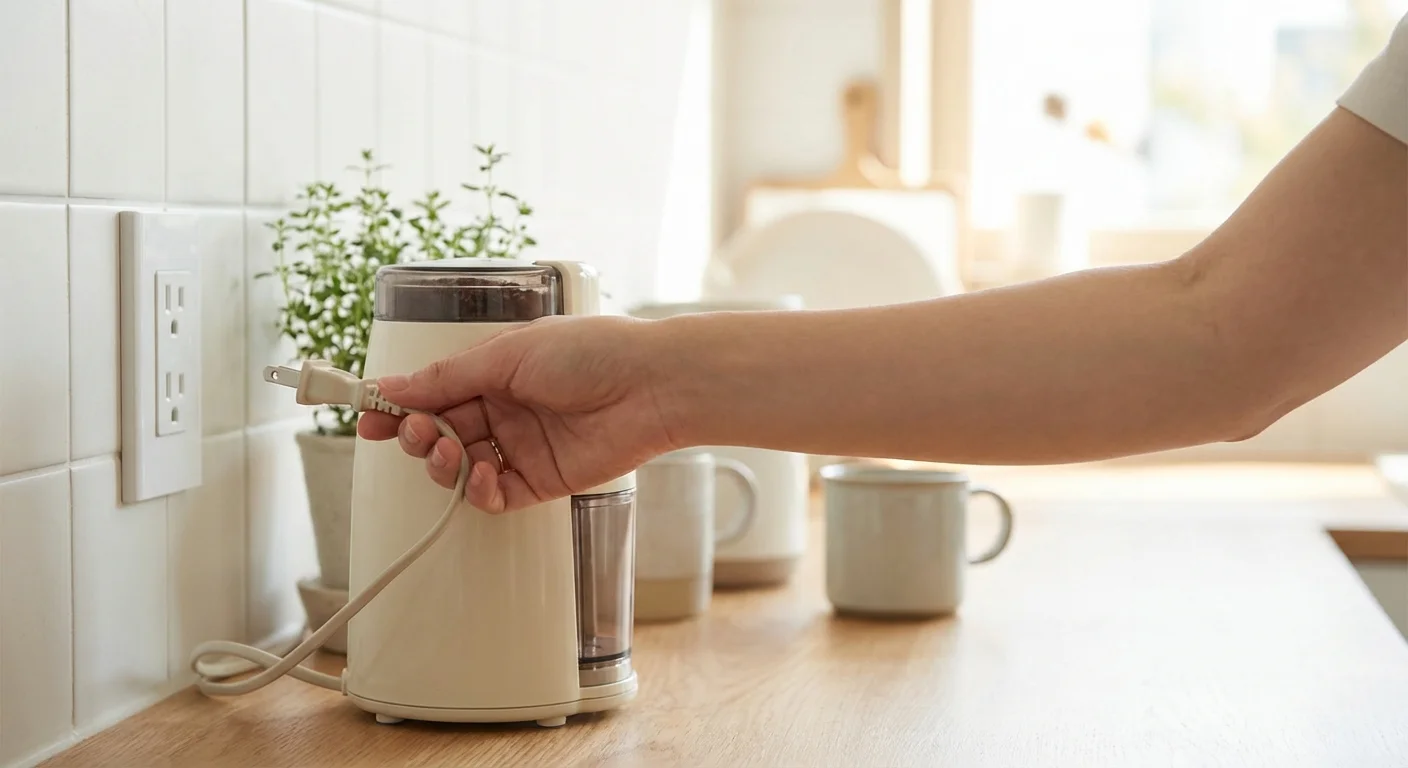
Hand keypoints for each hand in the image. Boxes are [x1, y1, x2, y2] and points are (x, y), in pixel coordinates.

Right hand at [356, 315, 678, 512]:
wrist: (651, 385)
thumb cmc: (592, 352)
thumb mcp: (507, 354)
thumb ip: (448, 378)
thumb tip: (396, 385)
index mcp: (496, 371)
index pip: (434, 392)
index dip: (399, 405)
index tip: (368, 415)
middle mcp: (507, 409)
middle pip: (442, 432)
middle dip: (419, 436)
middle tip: (414, 434)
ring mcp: (523, 446)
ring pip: (462, 467)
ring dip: (445, 465)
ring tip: (449, 455)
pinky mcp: (543, 480)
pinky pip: (495, 496)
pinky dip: (478, 493)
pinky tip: (481, 478)